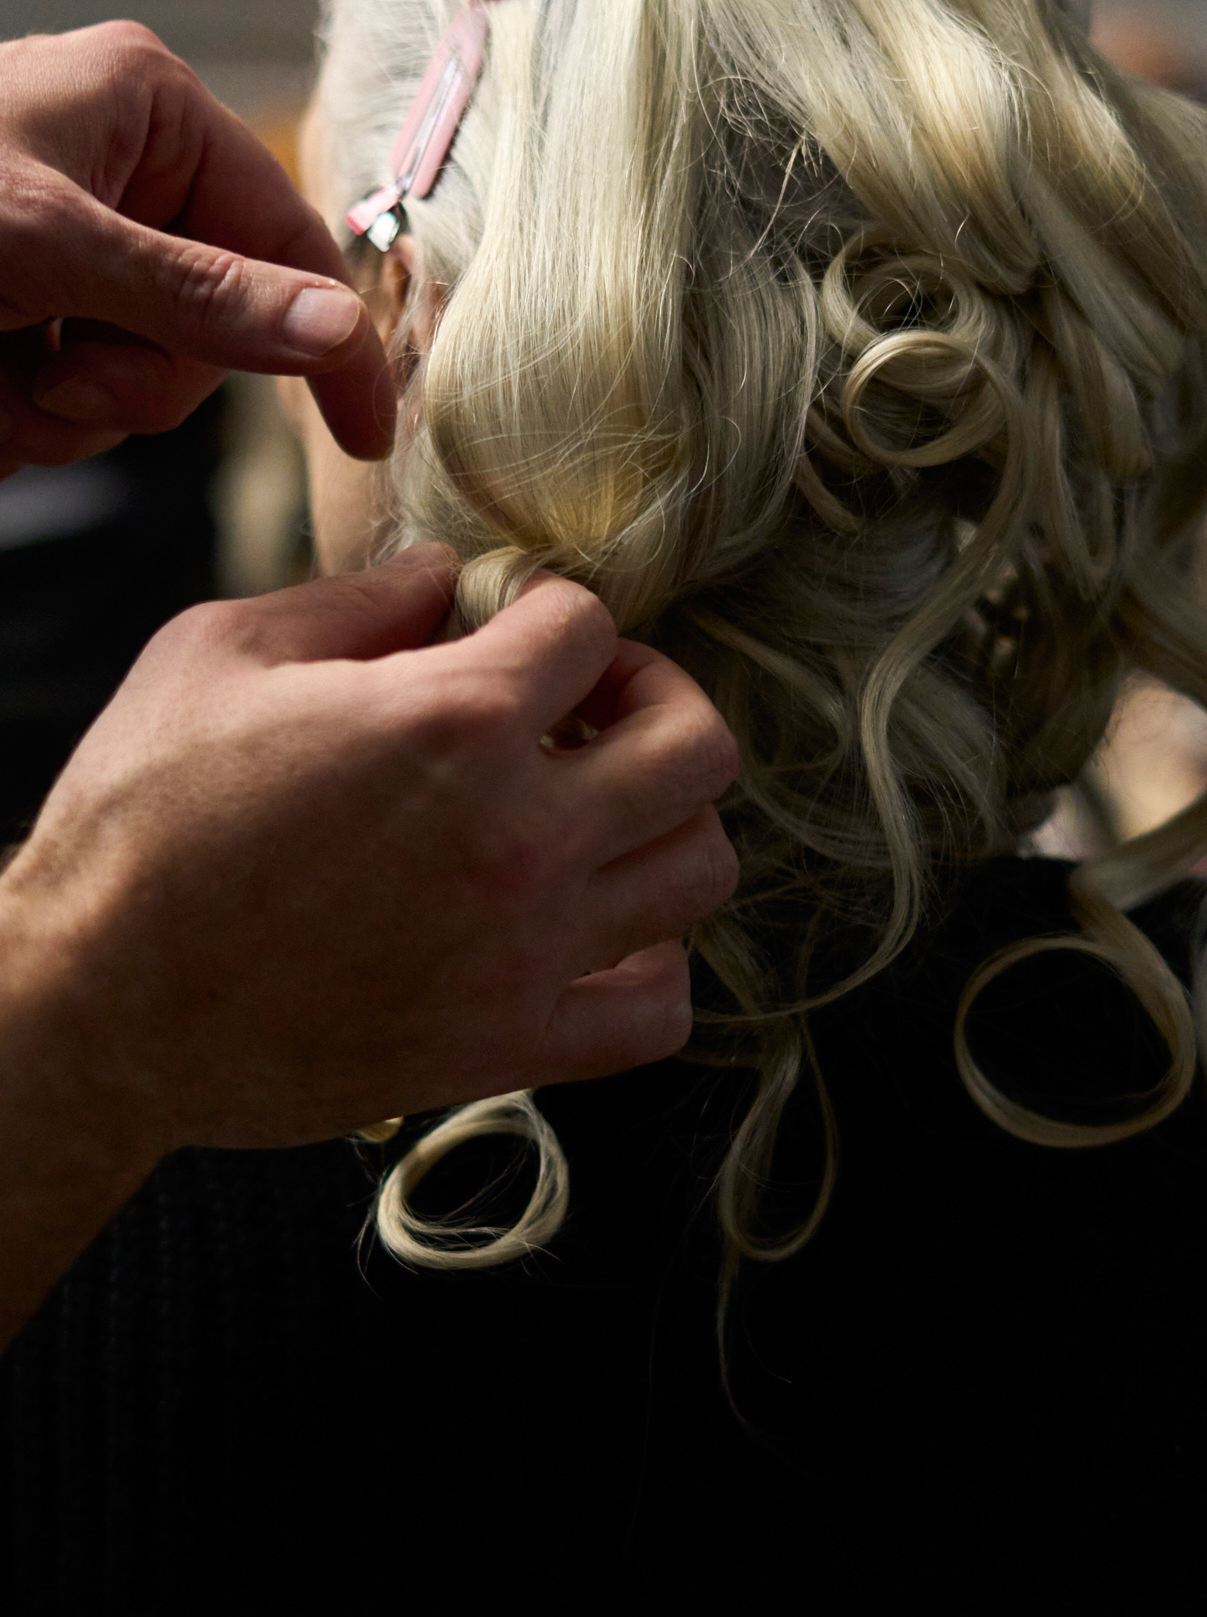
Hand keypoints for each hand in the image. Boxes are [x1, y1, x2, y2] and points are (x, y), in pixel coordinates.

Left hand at [0, 20, 393, 465]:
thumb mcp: (47, 245)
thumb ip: (195, 293)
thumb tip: (336, 327)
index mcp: (151, 108)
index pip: (288, 236)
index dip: (333, 345)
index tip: (368, 437)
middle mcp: (123, 162)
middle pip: (212, 323)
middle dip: (131, 380)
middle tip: (50, 387)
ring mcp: (72, 231)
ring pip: (138, 370)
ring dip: (63, 409)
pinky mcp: (24, 289)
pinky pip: (72, 386)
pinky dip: (19, 411)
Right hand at [0, 549, 738, 1344]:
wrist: (94, 1006)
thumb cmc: (139, 823)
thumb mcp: (217, 657)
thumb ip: (352, 600)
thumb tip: (440, 571)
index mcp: (454, 719)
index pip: (590, 623)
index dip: (551, 610)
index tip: (516, 632)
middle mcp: (519, 833)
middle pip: (699, 744)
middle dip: (655, 700)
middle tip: (590, 707)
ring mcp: (526, 948)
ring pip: (701, 869)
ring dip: (665, 824)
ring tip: (597, 813)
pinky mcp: (507, 1044)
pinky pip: (657, 1012)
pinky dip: (650, 967)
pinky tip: (596, 934)